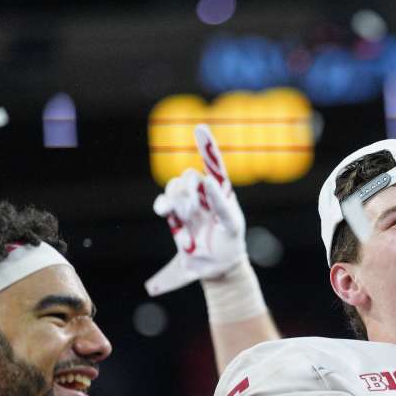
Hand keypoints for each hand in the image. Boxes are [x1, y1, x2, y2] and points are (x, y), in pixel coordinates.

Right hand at [145, 124, 246, 295]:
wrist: (217, 266)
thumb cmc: (229, 243)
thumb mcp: (231, 224)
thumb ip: (221, 203)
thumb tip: (208, 180)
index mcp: (221, 193)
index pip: (214, 165)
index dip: (206, 146)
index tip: (200, 129)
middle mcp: (203, 194)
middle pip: (188, 177)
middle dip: (189, 192)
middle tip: (195, 211)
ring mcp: (187, 205)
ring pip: (175, 189)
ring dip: (180, 204)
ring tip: (188, 221)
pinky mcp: (175, 217)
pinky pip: (164, 204)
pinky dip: (163, 206)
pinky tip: (164, 212)